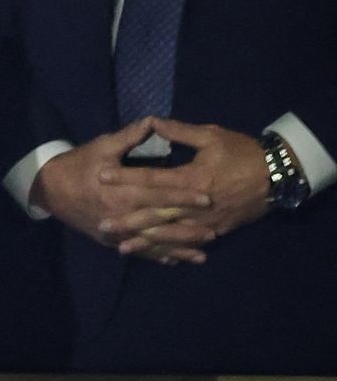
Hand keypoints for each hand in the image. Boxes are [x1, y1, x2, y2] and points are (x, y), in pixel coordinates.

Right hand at [32, 118, 213, 265]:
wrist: (49, 189)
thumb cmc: (78, 164)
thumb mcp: (102, 146)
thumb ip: (129, 137)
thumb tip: (153, 121)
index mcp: (120, 190)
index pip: (158, 194)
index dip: (183, 196)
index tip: (207, 197)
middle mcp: (120, 214)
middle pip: (159, 222)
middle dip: (187, 227)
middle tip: (214, 230)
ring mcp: (115, 231)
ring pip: (151, 242)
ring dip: (177, 248)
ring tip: (203, 253)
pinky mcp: (110, 240)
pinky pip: (137, 251)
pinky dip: (157, 257)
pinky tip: (176, 261)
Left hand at [99, 118, 271, 258]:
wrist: (278, 176)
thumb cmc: (243, 152)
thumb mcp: (212, 136)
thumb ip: (180, 132)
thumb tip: (152, 122)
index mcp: (192, 178)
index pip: (152, 178)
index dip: (125, 177)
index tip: (100, 177)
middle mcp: (196, 204)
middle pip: (157, 213)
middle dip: (129, 220)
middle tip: (102, 226)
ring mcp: (207, 220)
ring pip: (172, 233)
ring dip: (146, 242)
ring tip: (122, 248)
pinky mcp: (217, 229)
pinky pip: (191, 242)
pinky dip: (174, 251)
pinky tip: (157, 258)